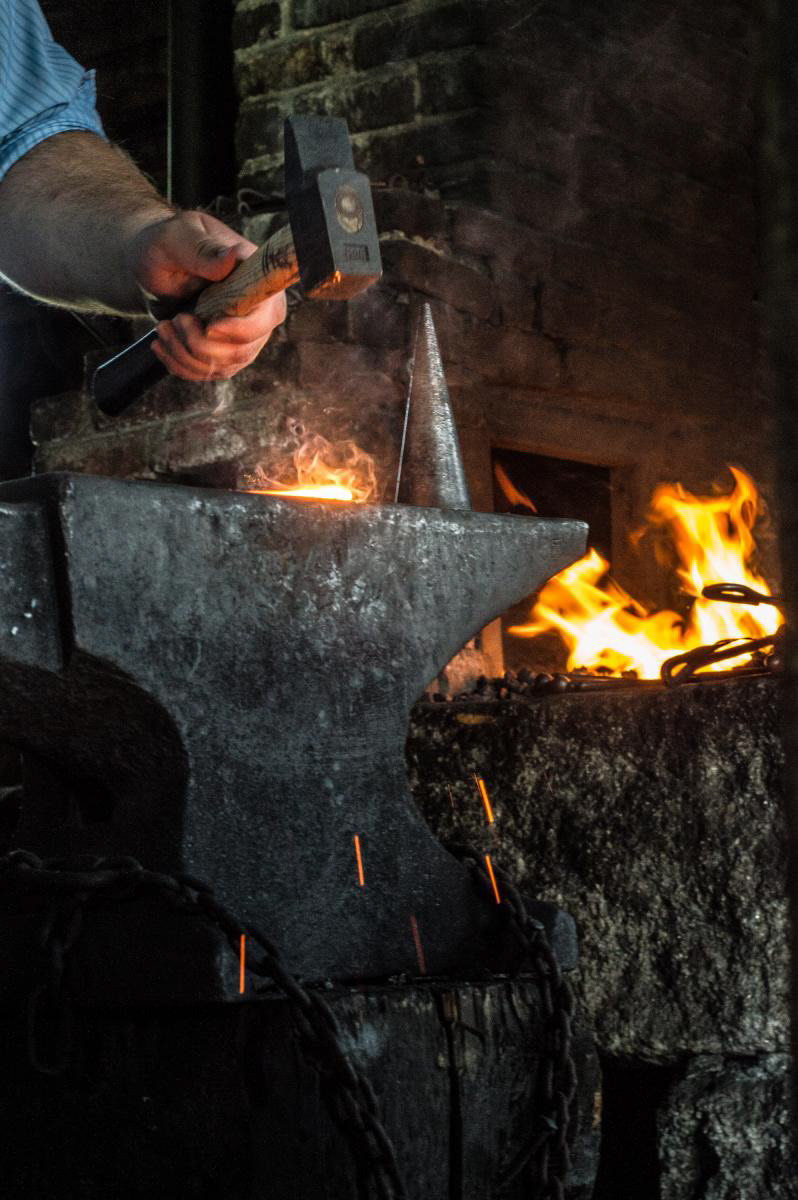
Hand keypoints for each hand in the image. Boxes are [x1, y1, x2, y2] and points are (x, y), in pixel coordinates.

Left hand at [130, 210, 285, 380]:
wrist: (150, 265)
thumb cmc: (165, 245)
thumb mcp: (178, 240)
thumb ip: (203, 251)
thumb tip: (234, 256)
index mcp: (257, 279)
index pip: (266, 316)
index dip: (240, 329)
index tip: (209, 327)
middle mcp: (258, 311)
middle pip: (243, 350)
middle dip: (201, 344)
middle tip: (175, 320)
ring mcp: (243, 336)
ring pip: (224, 366)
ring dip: (185, 354)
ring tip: (163, 327)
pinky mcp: (225, 352)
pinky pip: (208, 372)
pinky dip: (180, 364)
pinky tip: (162, 344)